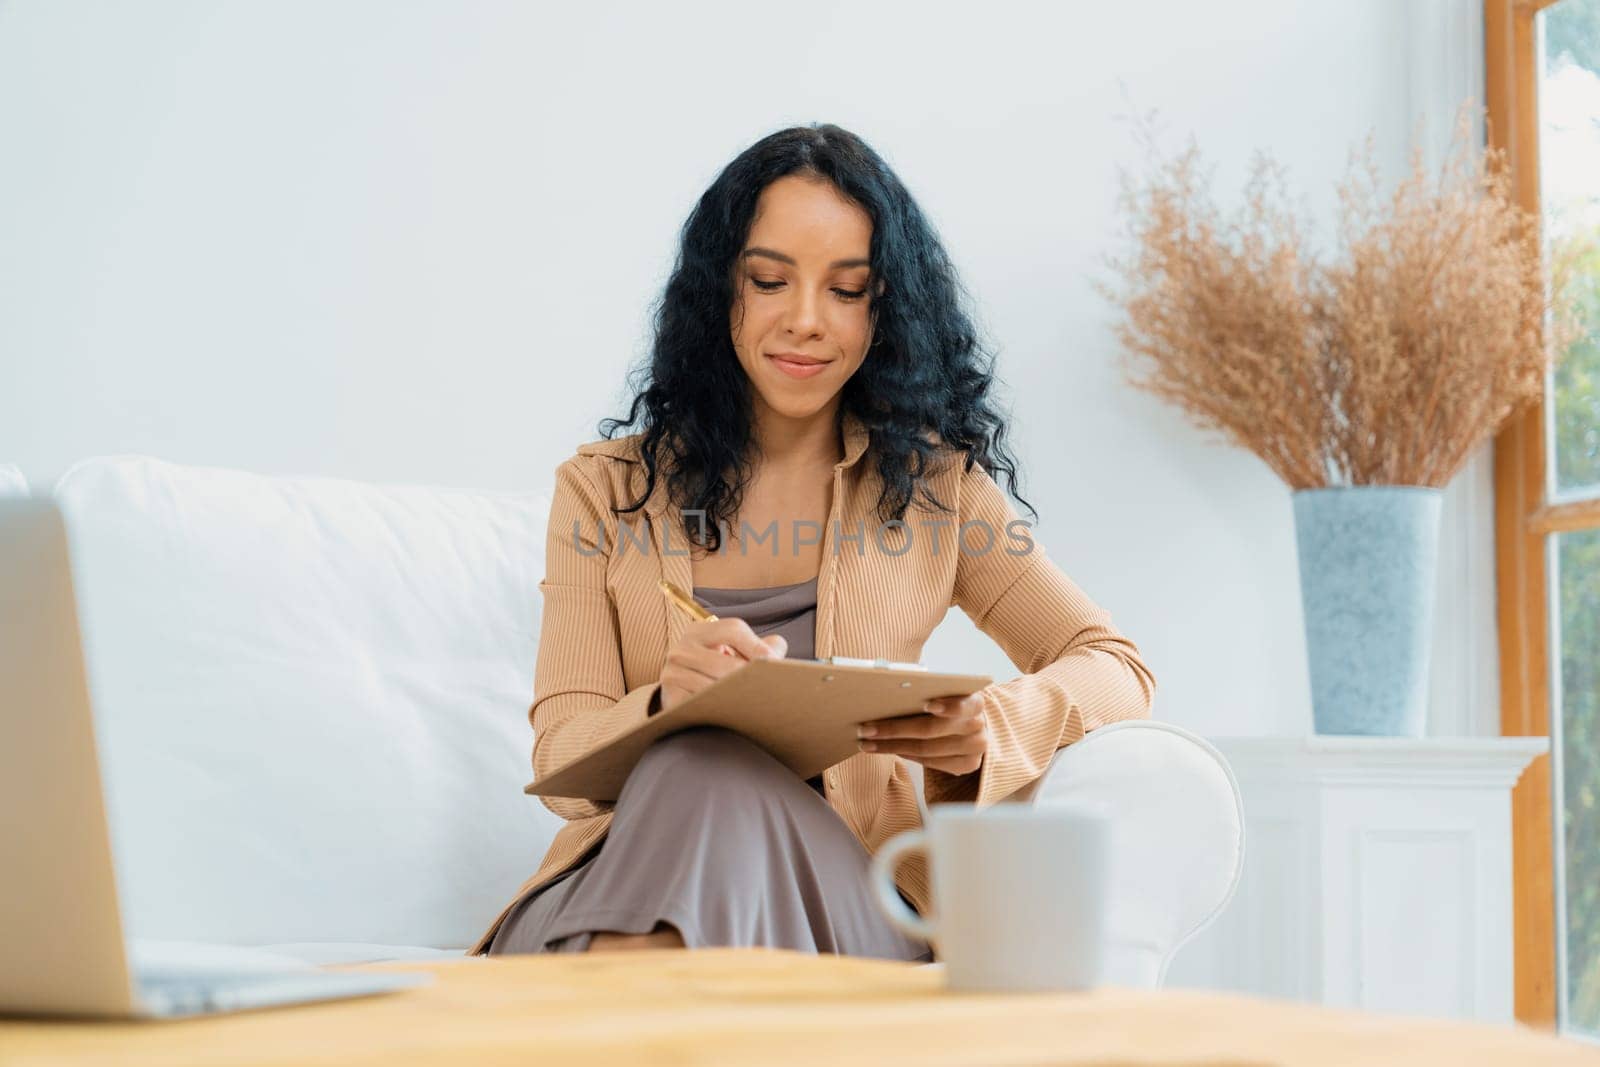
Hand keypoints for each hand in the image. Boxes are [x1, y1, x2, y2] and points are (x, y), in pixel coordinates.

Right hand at [656, 618, 785, 714]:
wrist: (680, 695)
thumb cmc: (715, 670)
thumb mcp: (733, 651)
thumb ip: (760, 646)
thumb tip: (777, 647)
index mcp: (698, 632)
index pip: (733, 629)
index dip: (757, 645)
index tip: (773, 662)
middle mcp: (681, 650)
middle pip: (726, 663)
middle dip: (750, 678)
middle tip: (768, 687)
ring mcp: (672, 674)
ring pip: (714, 688)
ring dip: (737, 697)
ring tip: (754, 701)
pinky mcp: (671, 698)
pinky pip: (701, 705)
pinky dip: (719, 710)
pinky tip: (732, 713)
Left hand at [855, 693, 987, 775]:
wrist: (972, 725)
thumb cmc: (951, 702)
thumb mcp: (946, 691)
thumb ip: (927, 690)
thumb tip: (891, 688)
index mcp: (975, 701)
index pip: (964, 704)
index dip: (948, 705)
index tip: (927, 704)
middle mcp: (978, 726)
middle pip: (932, 730)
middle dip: (894, 729)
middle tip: (866, 729)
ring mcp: (975, 749)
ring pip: (926, 750)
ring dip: (892, 746)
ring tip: (867, 742)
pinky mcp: (967, 765)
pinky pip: (930, 763)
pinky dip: (906, 755)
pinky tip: (888, 749)